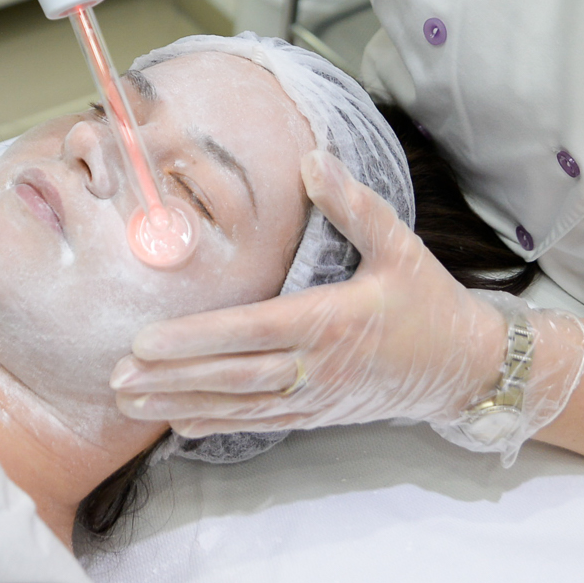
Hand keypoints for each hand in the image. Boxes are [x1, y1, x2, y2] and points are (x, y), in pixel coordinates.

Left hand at [109, 150, 513, 434]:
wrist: (467, 368)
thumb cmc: (429, 302)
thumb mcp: (399, 245)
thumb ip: (353, 204)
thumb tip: (312, 159)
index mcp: (331, 321)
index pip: (251, 330)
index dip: (197, 338)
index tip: (146, 339)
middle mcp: (317, 366)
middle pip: (232, 375)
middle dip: (171, 377)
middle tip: (116, 376)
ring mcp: (315, 397)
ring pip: (237, 404)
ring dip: (180, 403)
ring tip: (129, 400)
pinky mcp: (317, 415)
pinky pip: (258, 422)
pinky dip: (216, 423)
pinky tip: (177, 423)